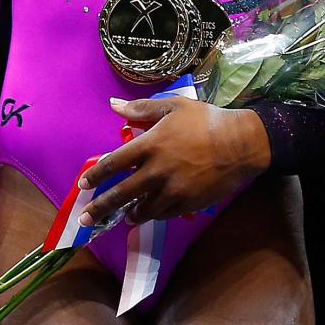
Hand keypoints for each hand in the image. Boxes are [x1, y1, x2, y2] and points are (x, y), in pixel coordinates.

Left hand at [79, 97, 271, 226]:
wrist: (241, 143)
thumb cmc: (206, 120)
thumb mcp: (173, 106)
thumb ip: (141, 108)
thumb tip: (113, 106)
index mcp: (150, 145)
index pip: (114, 163)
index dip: (96, 175)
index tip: (84, 185)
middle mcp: (157, 171)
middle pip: (122, 194)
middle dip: (101, 208)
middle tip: (85, 218)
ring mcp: (173, 190)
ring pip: (143, 209)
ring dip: (130, 214)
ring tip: (123, 218)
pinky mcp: (188, 203)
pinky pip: (165, 213)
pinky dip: (154, 214)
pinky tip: (149, 214)